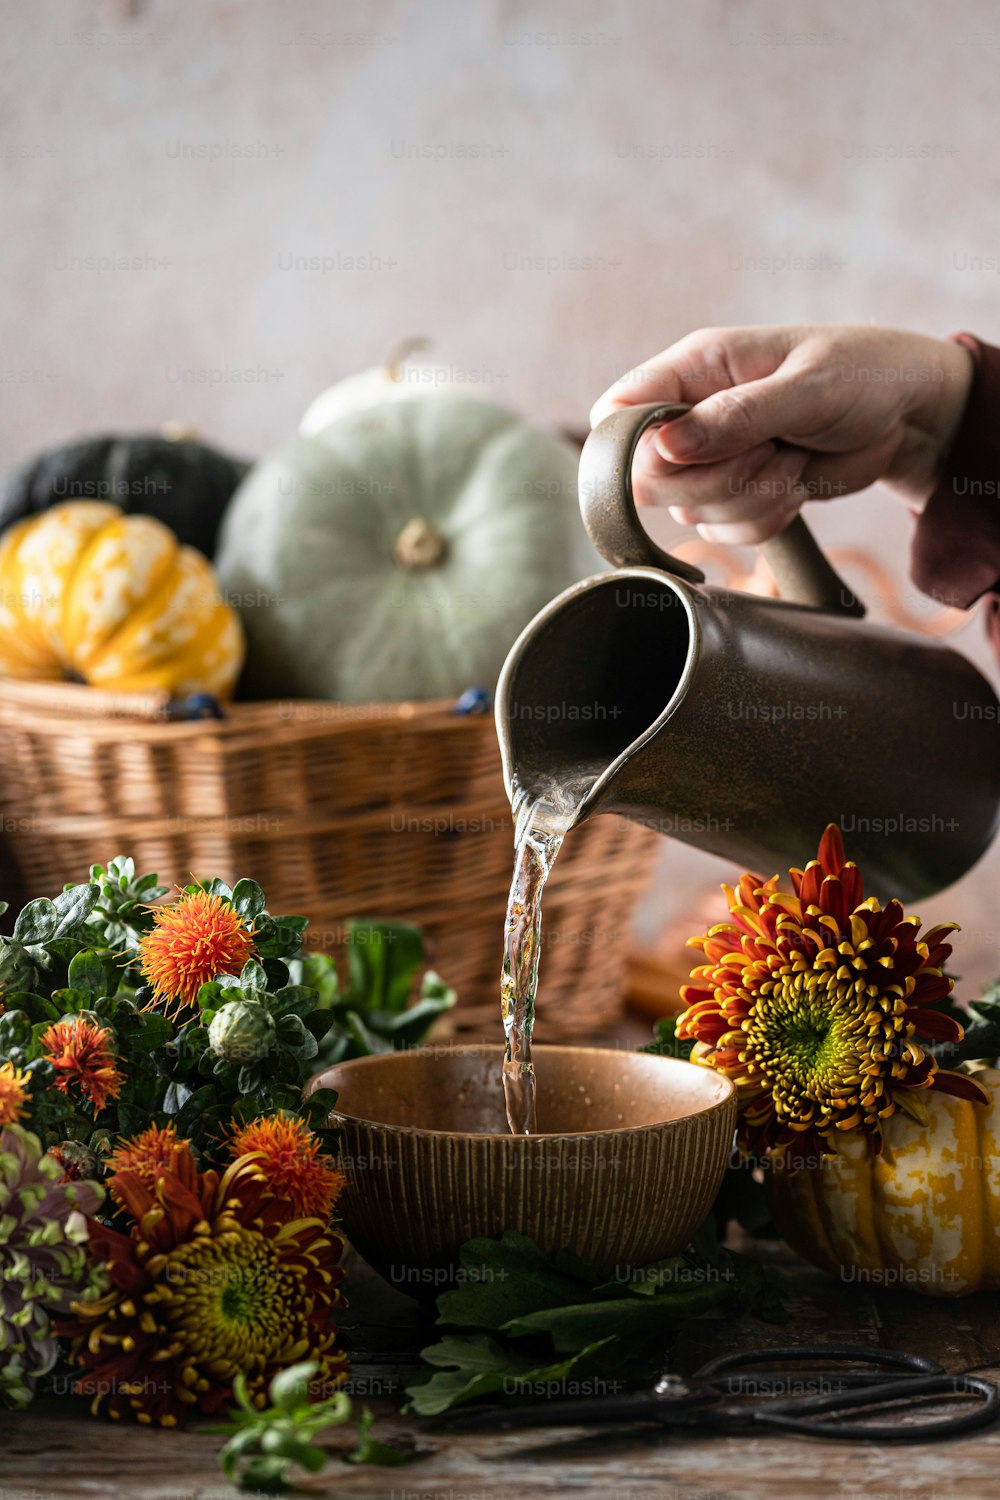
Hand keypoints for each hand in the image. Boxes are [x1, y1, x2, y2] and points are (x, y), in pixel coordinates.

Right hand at [590, 324, 973, 544]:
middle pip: (649, 479)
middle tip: (768, 450)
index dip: (634, 448)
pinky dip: (766, 519)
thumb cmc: (865, 374)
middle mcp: (692, 415)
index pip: (619, 413)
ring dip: (752, 499)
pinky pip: (726, 532)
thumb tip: (667, 444)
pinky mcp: (737, 495)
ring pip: (692, 512)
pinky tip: (796, 483)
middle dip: (715, 480)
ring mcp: (712, 459)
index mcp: (696, 368)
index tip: (682, 458)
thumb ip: (736, 415)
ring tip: (795, 457)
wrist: (909, 414)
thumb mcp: (809, 386)